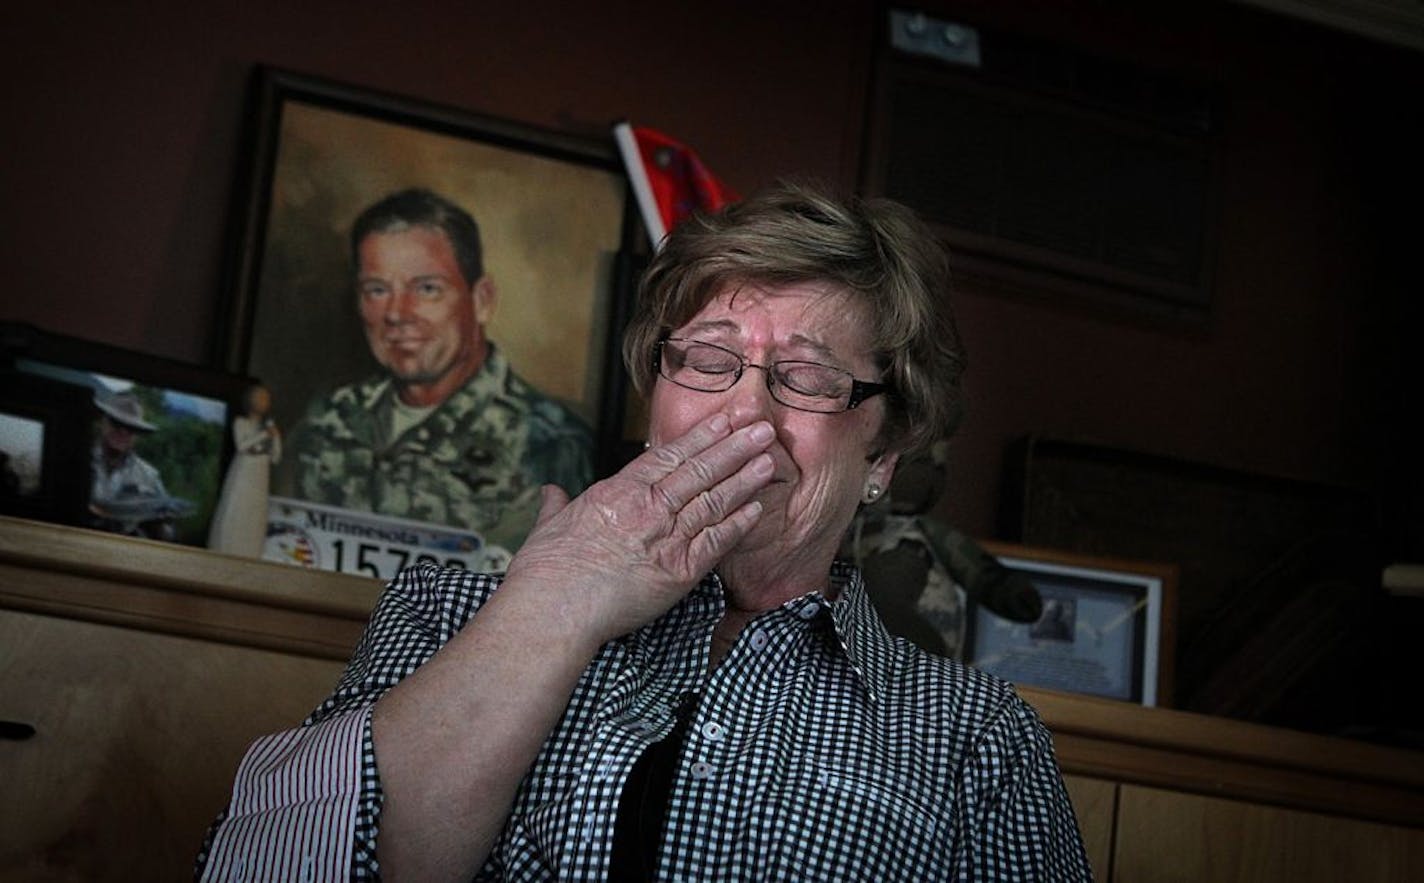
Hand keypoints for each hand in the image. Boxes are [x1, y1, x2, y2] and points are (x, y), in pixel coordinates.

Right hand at [503, 413, 775, 644]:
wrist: (554, 608)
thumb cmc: (546, 571)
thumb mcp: (548, 527)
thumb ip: (556, 507)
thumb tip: (550, 493)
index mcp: (618, 491)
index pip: (667, 456)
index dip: (700, 436)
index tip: (722, 420)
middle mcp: (647, 508)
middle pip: (700, 470)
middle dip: (733, 447)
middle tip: (761, 428)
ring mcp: (666, 537)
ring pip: (713, 500)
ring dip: (744, 479)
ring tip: (768, 460)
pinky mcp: (679, 571)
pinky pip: (716, 542)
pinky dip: (737, 524)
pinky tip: (756, 509)